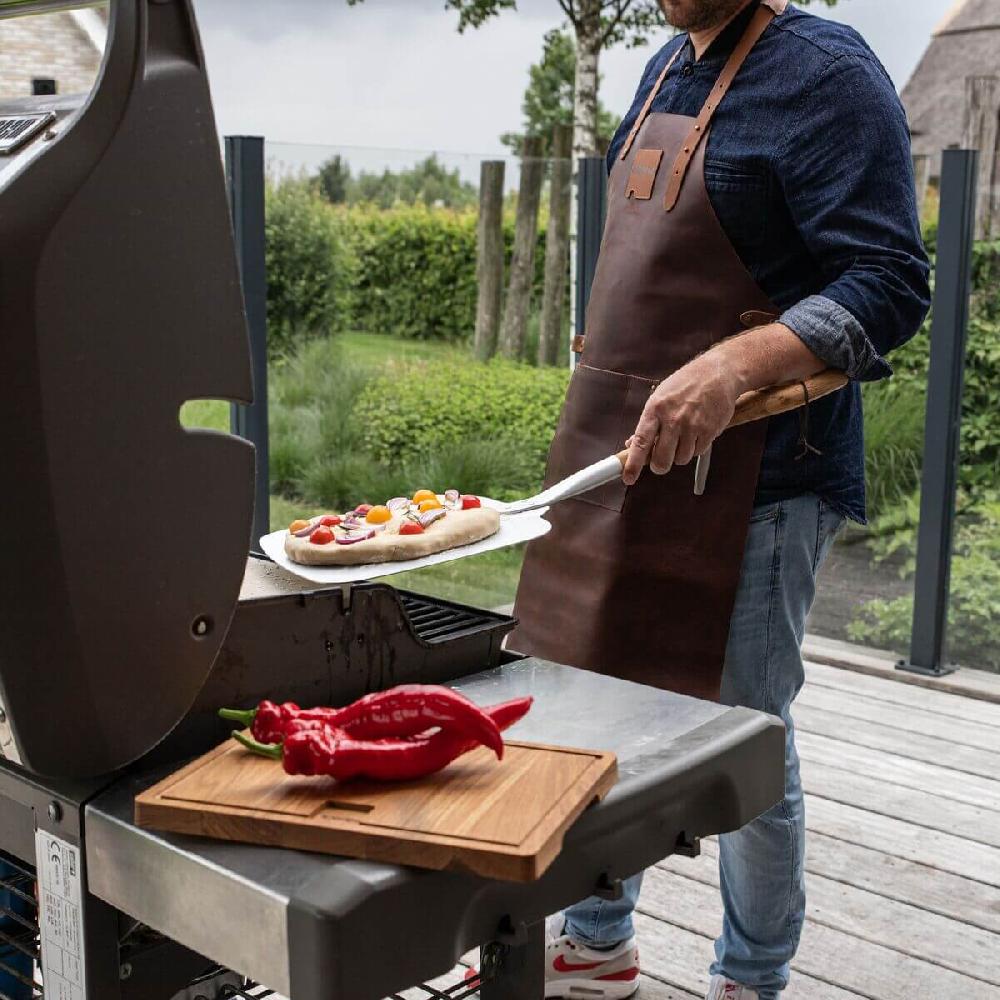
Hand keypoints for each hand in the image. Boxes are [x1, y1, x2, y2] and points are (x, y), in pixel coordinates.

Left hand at [622, 350, 741, 485]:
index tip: (628, 478)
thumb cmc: (685, 385)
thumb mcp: (660, 397)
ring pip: (680, 459)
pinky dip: (695, 448)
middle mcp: (673, 419)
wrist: (718, 374)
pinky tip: (696, 432)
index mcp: (655, 409)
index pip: (641, 442)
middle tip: (660, 461)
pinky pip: (697, 453)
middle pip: (661, 460)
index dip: (633, 464)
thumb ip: (648, 423)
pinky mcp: (709, 431)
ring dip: (679, 455)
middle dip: (659, 465)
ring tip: (683, 437)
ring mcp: (692, 426)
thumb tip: (631, 444)